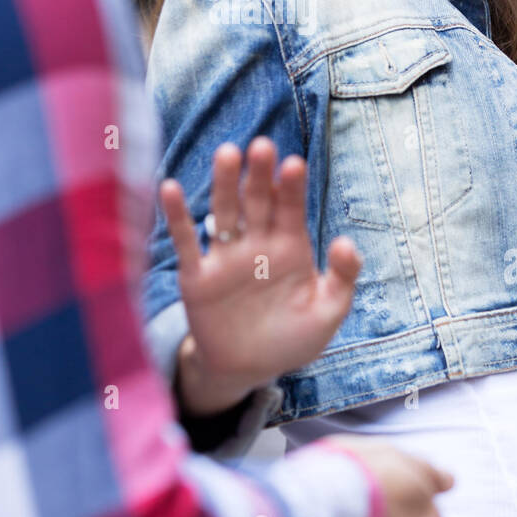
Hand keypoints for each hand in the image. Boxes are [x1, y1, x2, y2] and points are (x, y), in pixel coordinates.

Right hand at [160, 138, 360, 415]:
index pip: (290, 208)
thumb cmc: (291, 338)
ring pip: (224, 212)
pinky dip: (177, 217)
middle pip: (257, 201)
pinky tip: (170, 189)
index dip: (291, 186)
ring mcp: (225, 256)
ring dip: (225, 184)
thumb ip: (341, 280)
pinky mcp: (197, 275)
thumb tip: (347, 242)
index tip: (294, 164)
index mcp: (290, 246)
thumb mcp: (326, 314)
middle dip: (259, 175)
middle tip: (262, 146)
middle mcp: (257, 242)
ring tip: (228, 154)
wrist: (247, 371)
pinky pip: (186, 242)